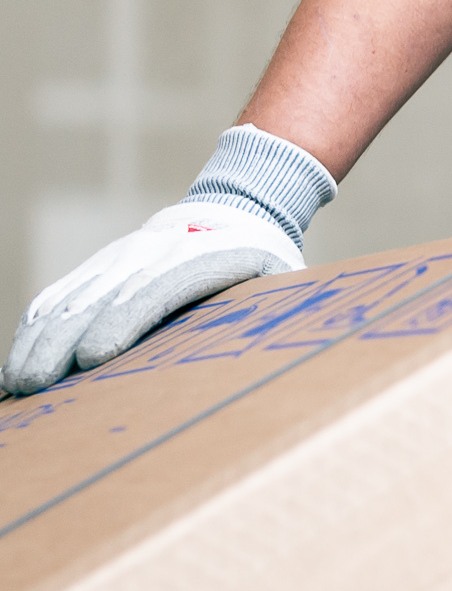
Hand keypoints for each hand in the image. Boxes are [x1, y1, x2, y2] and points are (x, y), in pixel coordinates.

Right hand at [4, 201, 301, 396]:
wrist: (239, 205)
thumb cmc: (267, 263)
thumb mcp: (281, 283)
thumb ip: (275, 314)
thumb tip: (284, 352)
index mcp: (204, 255)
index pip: (156, 287)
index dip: (123, 320)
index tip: (94, 358)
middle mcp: (154, 251)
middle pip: (102, 296)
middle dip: (65, 341)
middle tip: (36, 385)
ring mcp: (123, 256)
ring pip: (73, 295)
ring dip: (41, 339)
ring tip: (18, 382)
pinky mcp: (105, 264)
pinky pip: (63, 290)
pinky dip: (38, 323)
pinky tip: (20, 355)